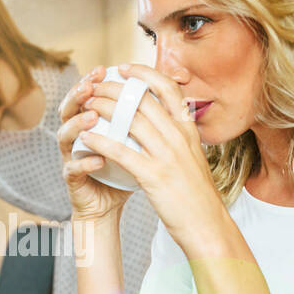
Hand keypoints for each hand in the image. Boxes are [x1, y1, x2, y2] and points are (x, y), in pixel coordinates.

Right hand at [57, 66, 134, 222]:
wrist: (110, 205)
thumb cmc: (124, 171)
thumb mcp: (136, 141)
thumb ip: (144, 118)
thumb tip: (171, 89)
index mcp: (91, 123)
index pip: (88, 96)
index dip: (94, 80)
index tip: (107, 69)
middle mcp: (77, 136)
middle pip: (69, 108)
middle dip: (78, 94)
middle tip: (92, 85)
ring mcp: (71, 157)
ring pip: (64, 135)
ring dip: (78, 123)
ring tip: (92, 116)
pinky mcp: (72, 179)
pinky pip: (73, 168)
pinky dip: (86, 162)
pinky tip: (99, 158)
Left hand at [76, 64, 226, 251]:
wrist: (208, 225)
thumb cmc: (197, 195)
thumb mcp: (193, 158)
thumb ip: (179, 138)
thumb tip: (165, 121)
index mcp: (189, 131)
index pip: (168, 89)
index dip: (145, 74)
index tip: (125, 68)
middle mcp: (179, 138)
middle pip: (143, 101)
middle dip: (115, 88)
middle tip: (95, 84)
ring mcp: (167, 156)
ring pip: (131, 121)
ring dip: (104, 109)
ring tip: (86, 105)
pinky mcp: (154, 176)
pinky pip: (122, 152)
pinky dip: (101, 141)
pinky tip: (86, 137)